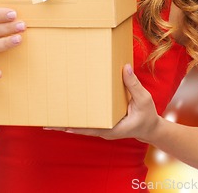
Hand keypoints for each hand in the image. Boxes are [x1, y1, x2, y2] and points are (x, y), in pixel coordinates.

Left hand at [44, 64, 160, 143]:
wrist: (150, 127)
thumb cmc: (147, 115)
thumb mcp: (143, 99)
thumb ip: (133, 84)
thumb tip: (124, 67)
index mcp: (112, 128)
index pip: (89, 129)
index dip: (74, 126)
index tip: (60, 124)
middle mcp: (104, 130)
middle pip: (80, 128)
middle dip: (64, 124)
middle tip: (46, 119)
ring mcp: (102, 128)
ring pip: (81, 125)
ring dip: (68, 120)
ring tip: (50, 114)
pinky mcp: (102, 122)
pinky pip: (87, 120)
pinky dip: (77, 116)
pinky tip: (67, 110)